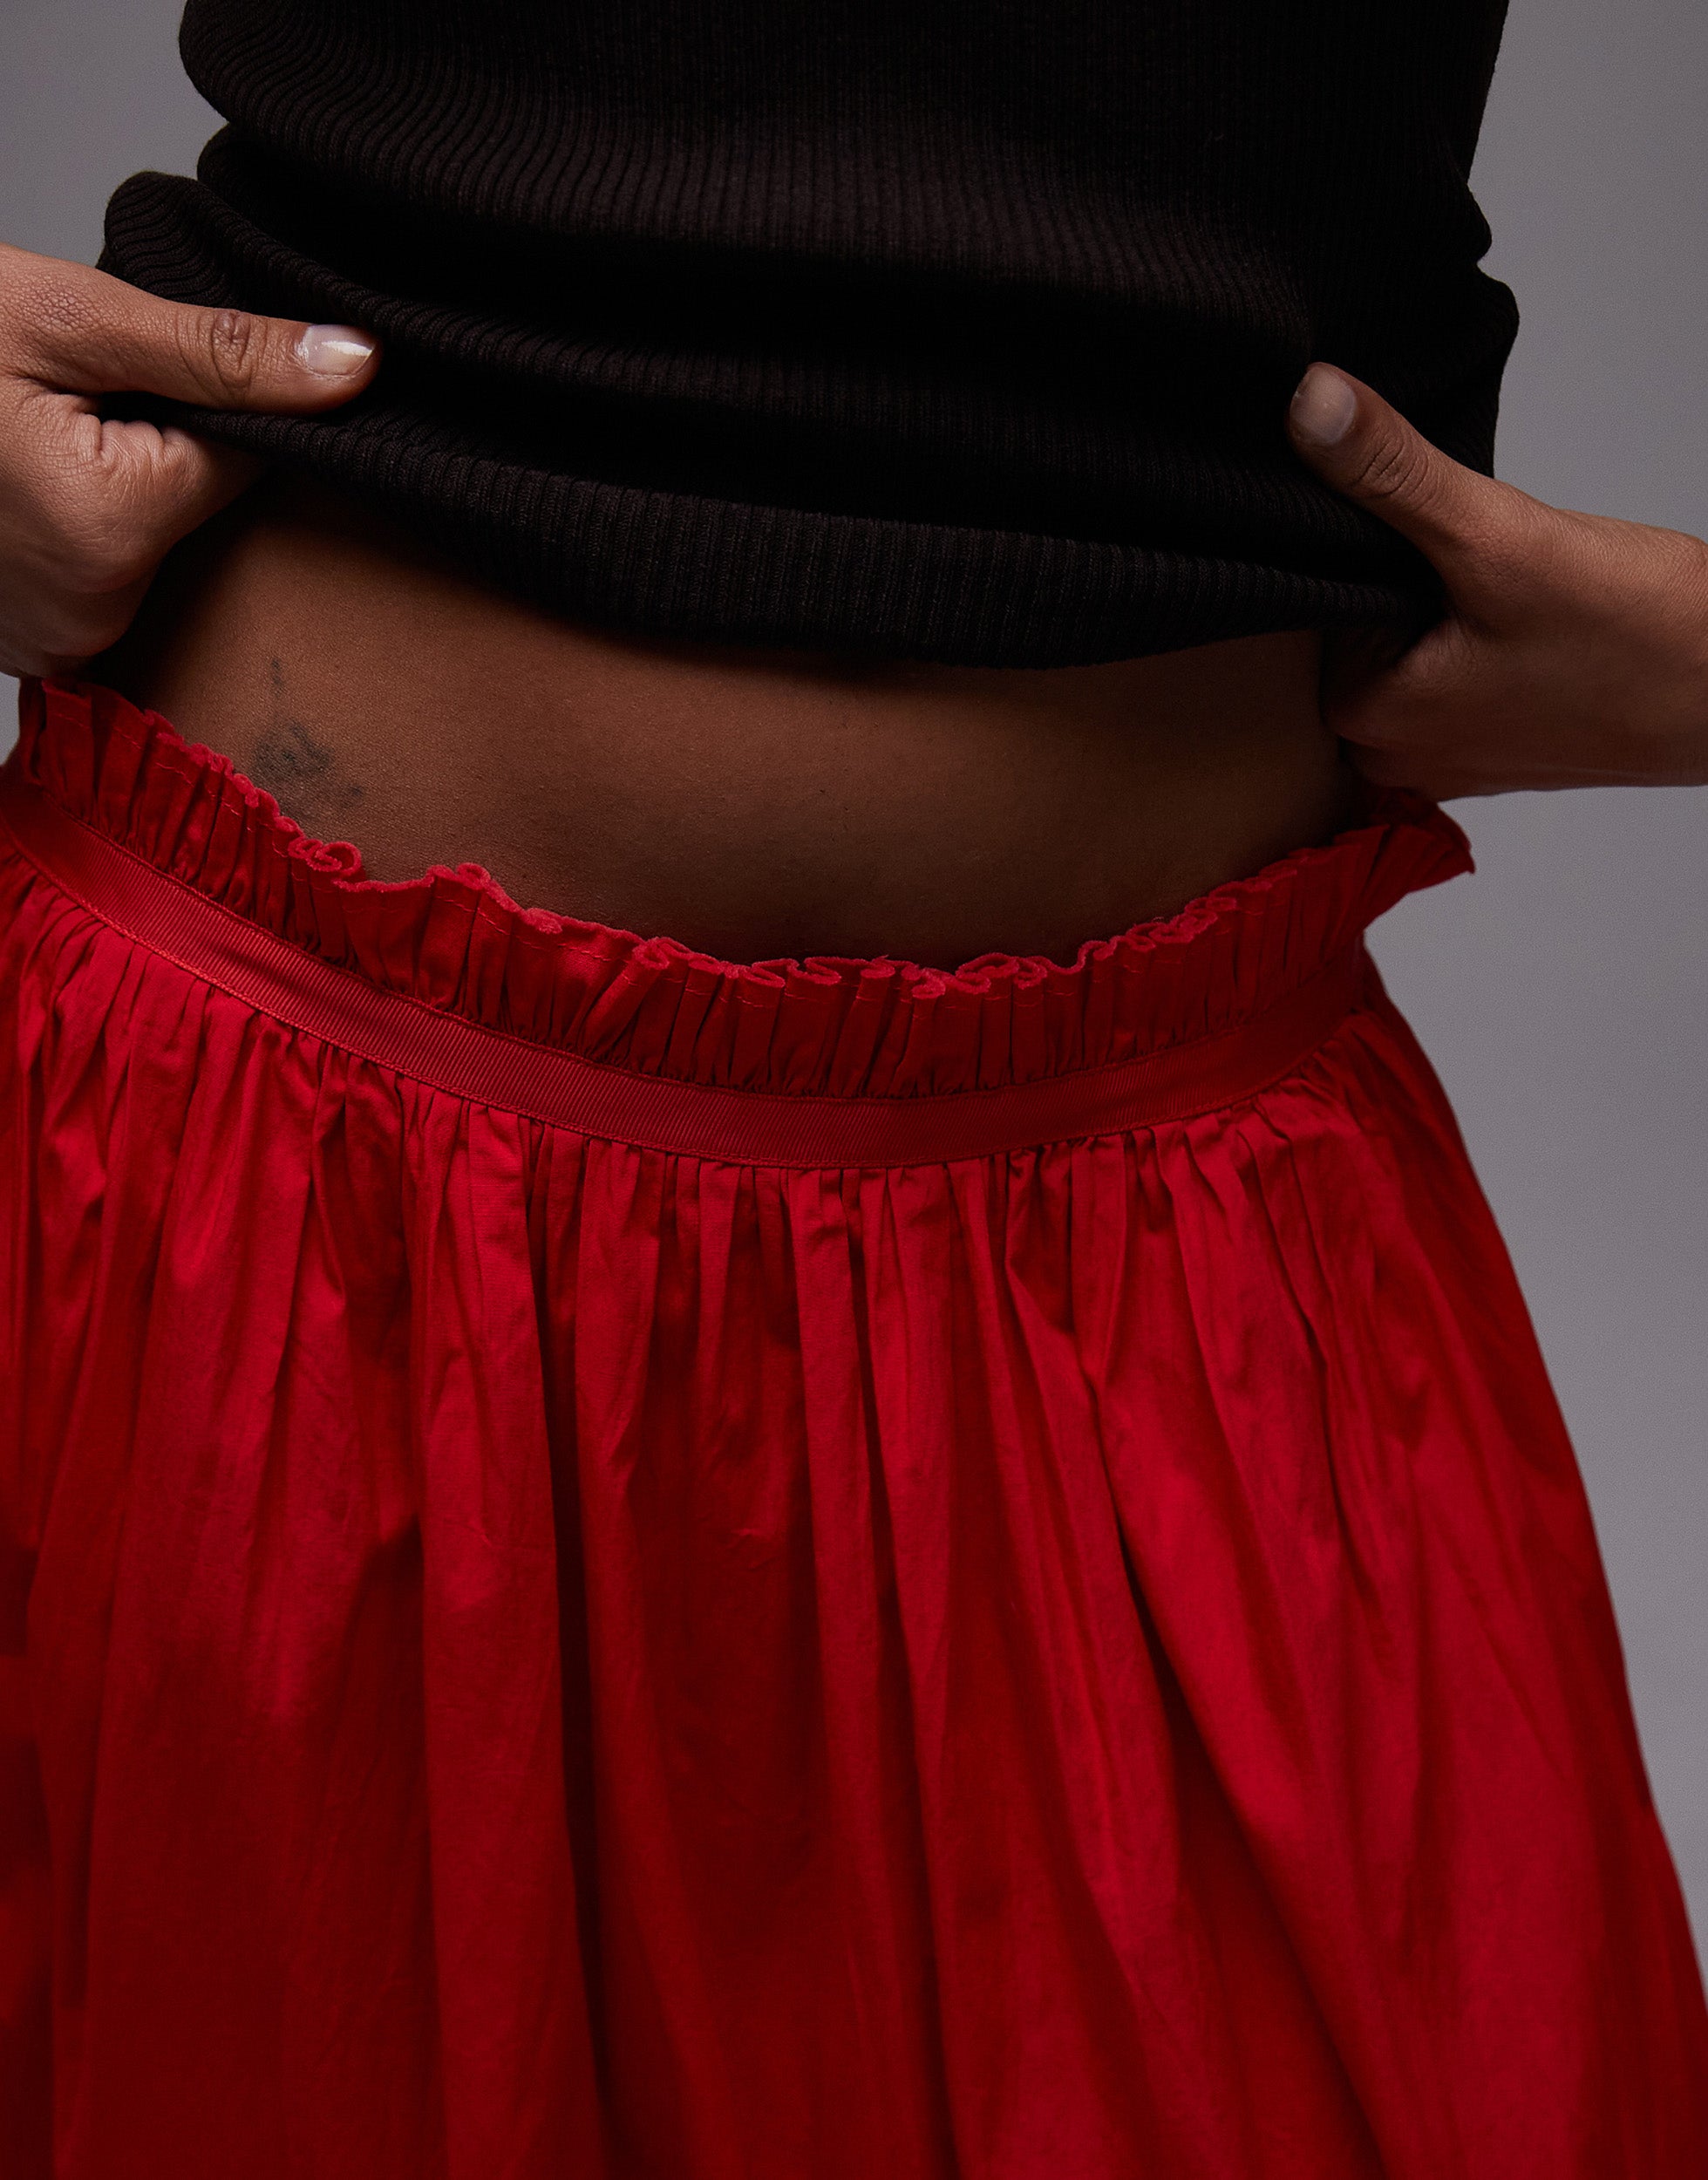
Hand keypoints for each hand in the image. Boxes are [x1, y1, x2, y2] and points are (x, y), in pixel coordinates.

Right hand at [0, 241, 378, 678]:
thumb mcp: (70, 317)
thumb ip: (220, 352)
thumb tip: (358, 367)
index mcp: (112, 532)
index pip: (249, 464)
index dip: (217, 403)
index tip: (152, 371)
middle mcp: (91, 616)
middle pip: (203, 519)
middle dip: (166, 454)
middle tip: (74, 404)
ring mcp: (54, 644)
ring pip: (156, 556)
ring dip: (125, 498)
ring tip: (42, 446)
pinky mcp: (32, 650)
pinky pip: (104, 589)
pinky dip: (87, 541)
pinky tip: (31, 494)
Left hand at [1288, 363, 1707, 796]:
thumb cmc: (1636, 640)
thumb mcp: (1499, 538)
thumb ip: (1394, 473)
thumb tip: (1309, 403)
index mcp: (1359, 714)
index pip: (1311, 594)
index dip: (1361, 536)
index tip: (1431, 527)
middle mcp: (1382, 750)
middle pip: (1352, 619)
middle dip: (1402, 571)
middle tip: (1484, 560)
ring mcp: (1435, 754)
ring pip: (1401, 640)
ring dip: (1439, 599)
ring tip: (1507, 591)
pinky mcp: (1482, 742)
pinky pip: (1443, 670)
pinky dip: (1469, 632)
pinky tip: (1520, 620)